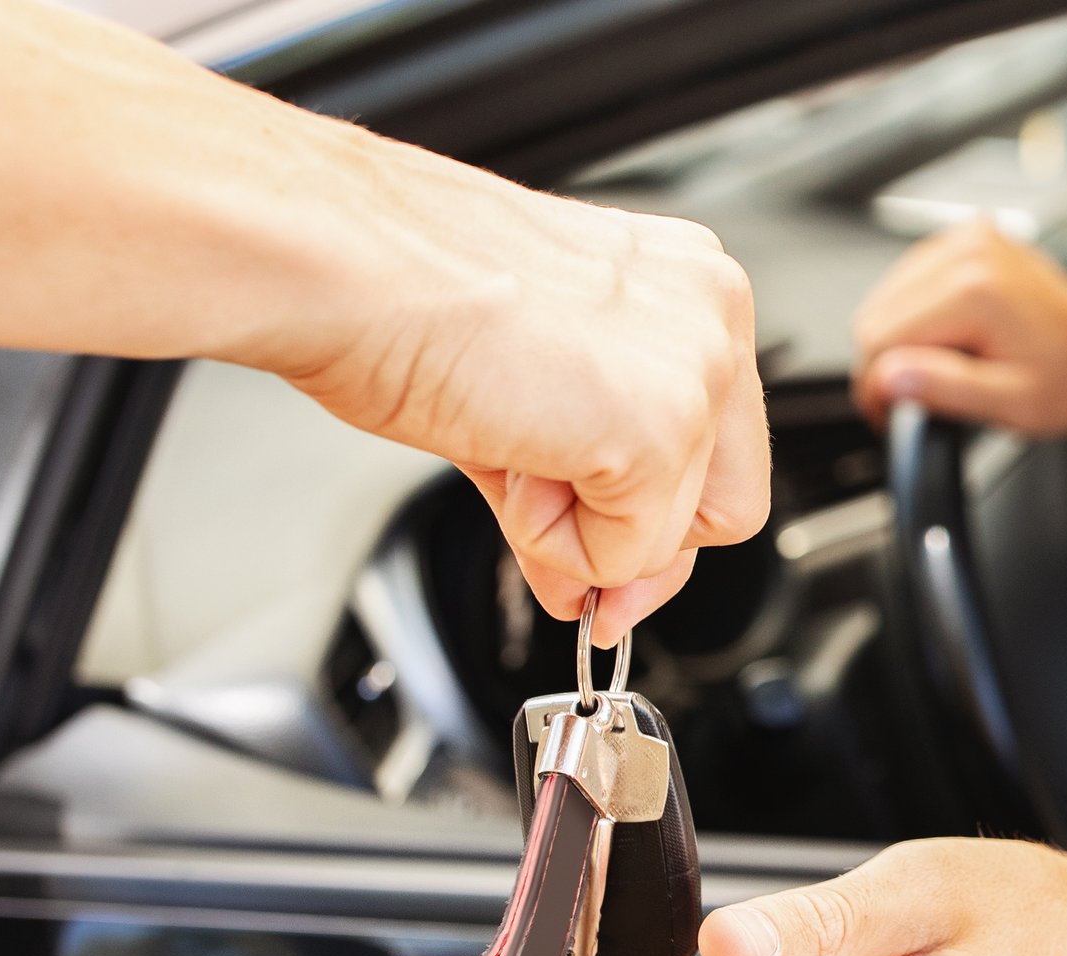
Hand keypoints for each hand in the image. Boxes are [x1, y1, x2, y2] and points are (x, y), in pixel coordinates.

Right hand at [254, 122, 771, 646]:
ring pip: (673, 535)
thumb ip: (579, 484)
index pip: (721, 446)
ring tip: (503, 446)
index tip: (605, 556)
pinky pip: (625, 554)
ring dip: (579, 532)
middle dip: (638, 547)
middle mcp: (709, 311)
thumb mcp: (523, 392)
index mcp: (683, 284)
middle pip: (727, 503)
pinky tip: (502, 456)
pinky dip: (553, 542)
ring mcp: (695, 368)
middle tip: (557, 550)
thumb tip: (588, 580)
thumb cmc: (402, 291)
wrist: (338, 265)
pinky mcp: (661, 428)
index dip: (657, 518)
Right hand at [850, 220, 1066, 444]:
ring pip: (886, 298)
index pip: (880, 339)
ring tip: (940, 368)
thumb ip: (944, 388)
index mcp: (975, 287)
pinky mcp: (970, 240)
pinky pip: (909, 282)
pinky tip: (948, 339)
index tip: (891, 416)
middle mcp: (970, 250)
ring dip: (899, 339)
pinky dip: (915, 316)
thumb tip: (887, 377)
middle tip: (916, 397)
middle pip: (876, 315)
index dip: (876, 388)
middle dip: (886, 363)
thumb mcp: (1009, 403)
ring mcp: (970, 239)